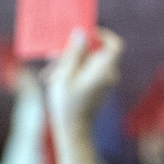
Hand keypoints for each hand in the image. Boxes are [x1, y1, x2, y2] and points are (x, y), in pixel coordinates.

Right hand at [46, 28, 122, 142]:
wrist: (72, 130)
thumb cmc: (67, 104)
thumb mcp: (65, 76)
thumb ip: (74, 53)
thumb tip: (81, 34)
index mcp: (103, 70)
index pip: (115, 45)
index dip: (103, 35)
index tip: (86, 33)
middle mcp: (108, 74)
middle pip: (94, 53)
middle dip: (72, 52)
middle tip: (52, 56)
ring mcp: (103, 81)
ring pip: (86, 62)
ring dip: (67, 64)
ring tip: (49, 74)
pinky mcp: (96, 87)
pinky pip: (86, 72)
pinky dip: (71, 72)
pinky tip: (53, 80)